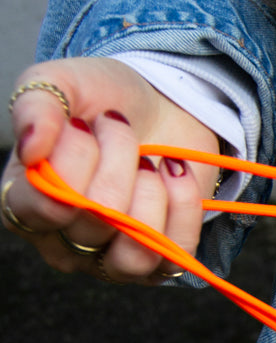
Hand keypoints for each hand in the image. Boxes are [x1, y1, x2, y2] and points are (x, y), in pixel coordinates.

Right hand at [3, 57, 220, 282]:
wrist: (163, 102)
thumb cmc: (104, 99)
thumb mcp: (62, 82)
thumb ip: (36, 105)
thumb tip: (32, 149)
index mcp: (24, 202)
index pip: (46, 205)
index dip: (74, 161)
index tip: (83, 124)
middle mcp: (62, 241)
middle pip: (94, 222)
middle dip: (117, 160)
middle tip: (119, 129)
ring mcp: (109, 259)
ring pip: (133, 254)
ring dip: (150, 193)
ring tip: (147, 162)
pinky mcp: (159, 260)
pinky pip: (176, 254)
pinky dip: (183, 204)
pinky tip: (174, 174)